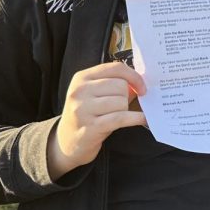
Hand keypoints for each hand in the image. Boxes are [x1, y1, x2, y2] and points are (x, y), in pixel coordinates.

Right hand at [48, 61, 146, 179]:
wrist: (67, 142)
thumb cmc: (87, 115)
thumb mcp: (95, 95)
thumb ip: (114, 84)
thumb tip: (140, 83)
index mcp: (82, 78)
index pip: (116, 68)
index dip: (134, 76)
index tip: (143, 87)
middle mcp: (80, 91)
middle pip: (120, 85)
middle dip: (126, 97)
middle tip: (120, 107)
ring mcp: (83, 109)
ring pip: (121, 102)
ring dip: (126, 110)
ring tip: (116, 117)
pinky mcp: (90, 126)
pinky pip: (121, 118)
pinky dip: (136, 118)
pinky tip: (143, 119)